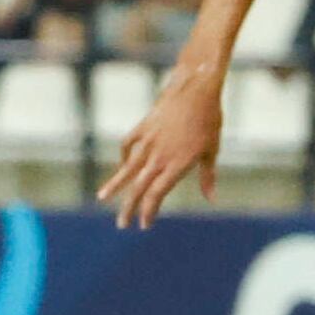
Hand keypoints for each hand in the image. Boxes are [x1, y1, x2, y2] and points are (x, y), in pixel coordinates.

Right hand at [96, 69, 222, 228]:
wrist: (195, 90)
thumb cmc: (209, 120)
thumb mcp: (212, 150)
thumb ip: (207, 176)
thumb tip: (211, 198)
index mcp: (176, 164)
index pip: (156, 194)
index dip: (149, 211)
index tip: (144, 224)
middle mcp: (158, 156)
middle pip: (139, 187)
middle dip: (129, 207)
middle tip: (122, 224)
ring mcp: (148, 141)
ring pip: (127, 168)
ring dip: (115, 185)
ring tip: (102, 198)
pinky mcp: (143, 127)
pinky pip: (128, 145)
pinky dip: (124, 156)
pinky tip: (123, 165)